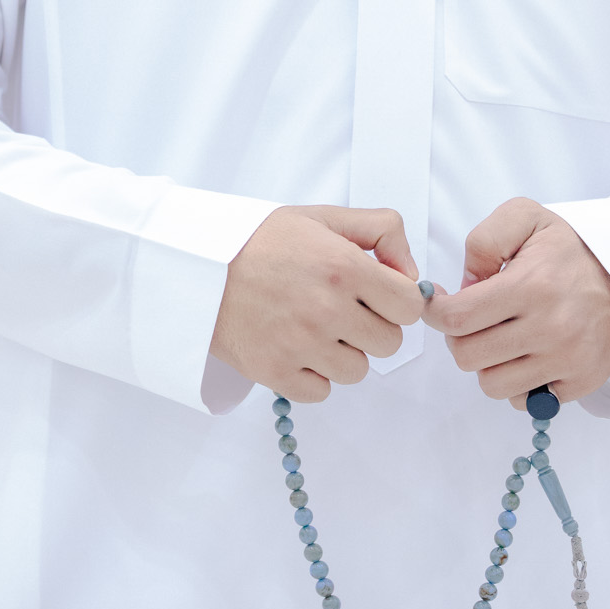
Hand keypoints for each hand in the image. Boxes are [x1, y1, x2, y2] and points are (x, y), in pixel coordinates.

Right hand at [211, 205, 422, 402]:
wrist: (197, 266)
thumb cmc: (262, 241)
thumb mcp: (323, 216)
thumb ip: (380, 230)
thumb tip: (412, 273)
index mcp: (344, 266)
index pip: (410, 306)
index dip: (399, 300)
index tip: (379, 296)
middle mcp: (327, 308)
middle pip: (389, 343)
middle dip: (372, 326)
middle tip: (343, 309)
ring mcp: (301, 345)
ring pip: (358, 371)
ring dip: (343, 353)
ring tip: (315, 327)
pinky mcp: (276, 373)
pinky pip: (322, 391)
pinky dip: (313, 375)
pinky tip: (296, 347)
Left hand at [422, 199, 609, 405]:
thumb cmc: (571, 247)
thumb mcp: (526, 217)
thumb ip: (484, 242)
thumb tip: (463, 288)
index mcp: (531, 285)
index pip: (458, 318)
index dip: (437, 313)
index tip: (440, 305)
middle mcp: (549, 327)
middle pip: (468, 356)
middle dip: (461, 337)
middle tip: (475, 321)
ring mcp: (567, 360)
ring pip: (492, 385)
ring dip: (488, 363)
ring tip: (503, 338)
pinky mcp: (581, 382)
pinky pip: (524, 401)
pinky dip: (518, 383)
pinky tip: (528, 356)